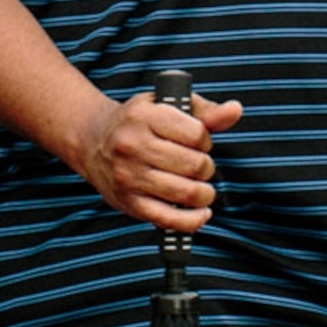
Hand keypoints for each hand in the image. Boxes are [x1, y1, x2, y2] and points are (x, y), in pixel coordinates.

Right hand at [73, 89, 244, 231]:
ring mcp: (129, 177)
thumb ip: (204, 111)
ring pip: (188, 193)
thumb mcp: (166, 105)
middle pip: (196, 165)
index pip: (197, 134)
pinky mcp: (130, 203)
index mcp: (143, 117)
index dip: (205, 140)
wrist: (92, 141)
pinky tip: (200, 213)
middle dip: (206, 167)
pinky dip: (192, 220)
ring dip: (204, 193)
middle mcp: (133, 146)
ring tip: (200, 187)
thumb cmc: (137, 122)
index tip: (198, 142)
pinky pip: (170, 219)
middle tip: (197, 165)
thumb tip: (234, 111)